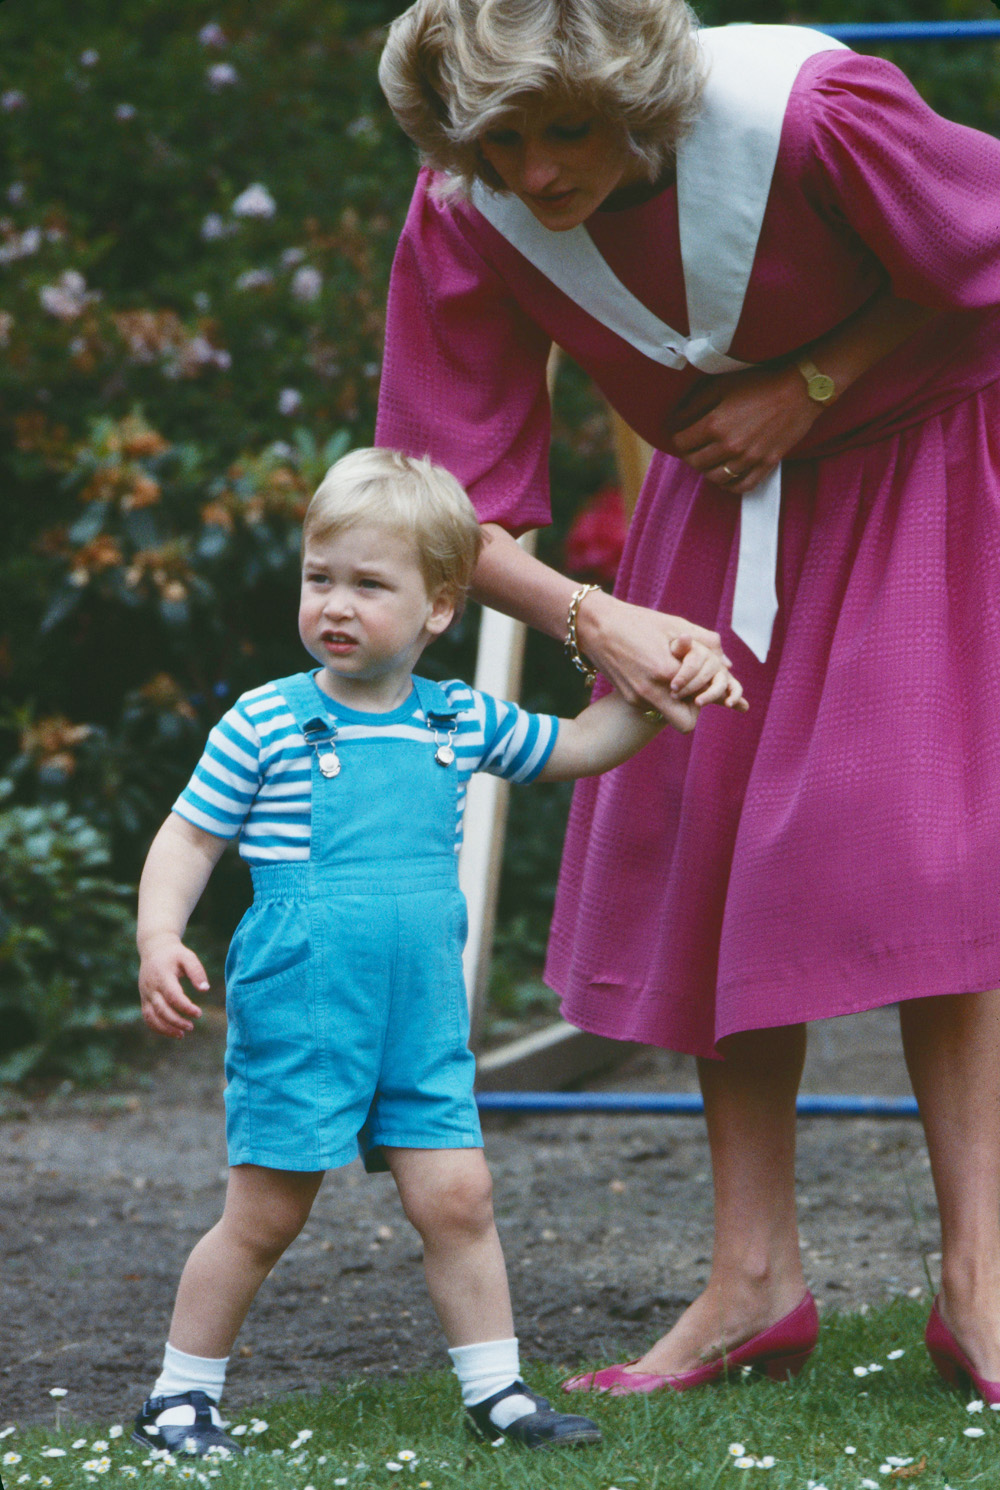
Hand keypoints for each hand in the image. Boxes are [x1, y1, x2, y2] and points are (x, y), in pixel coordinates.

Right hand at [138, 933, 208, 1037]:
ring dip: (166, 1028)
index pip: (173, 996)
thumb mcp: (188, 957)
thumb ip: (197, 972)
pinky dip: (158, 1028)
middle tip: (191, 1026)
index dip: (185, 1007)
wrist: (154, 949)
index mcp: (162, 976)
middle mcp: (151, 987)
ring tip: (182, 1034)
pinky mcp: (144, 999)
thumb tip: (205, 989)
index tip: (198, 1013)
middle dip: (176, 1021)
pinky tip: (172, 1032)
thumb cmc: (175, 954)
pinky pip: (147, 1017)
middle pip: (161, 1009)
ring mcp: (145, 994)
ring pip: (152, 1017)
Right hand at [578, 591, 747, 717]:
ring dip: (676, 698)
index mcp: (665, 672)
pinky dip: (659, 693)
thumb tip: (727, 664)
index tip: (705, 682)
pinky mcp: (627, 696)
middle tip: (694, 683)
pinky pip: (652, 704)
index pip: (697, 707)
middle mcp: (649, 691)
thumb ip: (706, 644)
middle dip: (693, 705)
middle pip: (685, 723)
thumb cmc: (637, 621)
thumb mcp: (675, 625)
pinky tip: (655, 671)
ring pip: (667, 713)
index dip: (706, 696)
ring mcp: (636, 697)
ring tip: (672, 672)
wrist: (594, 625)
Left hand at [670, 363, 822, 494]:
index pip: (681, 443)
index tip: (681, 433)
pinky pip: (741, 486)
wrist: (799, 390)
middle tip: (694, 446)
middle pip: (695, 462)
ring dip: (707, 470)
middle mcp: (729, 446)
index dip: (678, 437)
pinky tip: (726, 476)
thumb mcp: (721, 385)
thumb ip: (694, 405)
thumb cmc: (759, 382)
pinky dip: (729, 485)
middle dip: (690, 453)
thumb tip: (674, 421)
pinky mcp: (766, 465)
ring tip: (709, 459)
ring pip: (715, 477)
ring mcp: (748, 458)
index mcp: (715, 424)